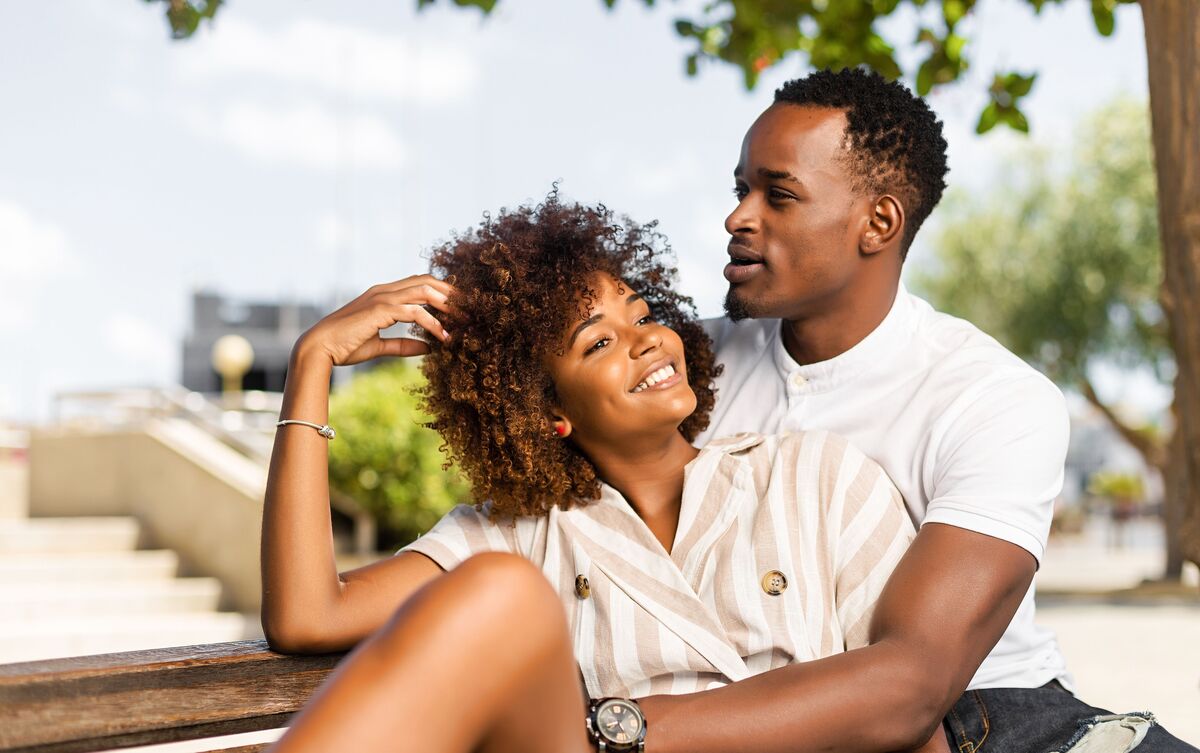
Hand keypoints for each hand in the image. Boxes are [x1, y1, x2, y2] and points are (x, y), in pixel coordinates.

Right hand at [297, 275, 458, 365]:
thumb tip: (428, 348)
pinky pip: (415, 312)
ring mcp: (382, 297)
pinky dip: (433, 323)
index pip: (419, 283)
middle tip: (469, 310)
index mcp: (382, 295)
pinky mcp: (380, 310)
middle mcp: (383, 291)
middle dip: (450, 294)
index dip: (441, 293)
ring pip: (424, 291)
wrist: (319, 348)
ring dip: (447, 306)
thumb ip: (403, 345)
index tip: (458, 309)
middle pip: (427, 281)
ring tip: (463, 322)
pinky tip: (443, 337)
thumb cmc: (344, 347)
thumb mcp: (380, 346)